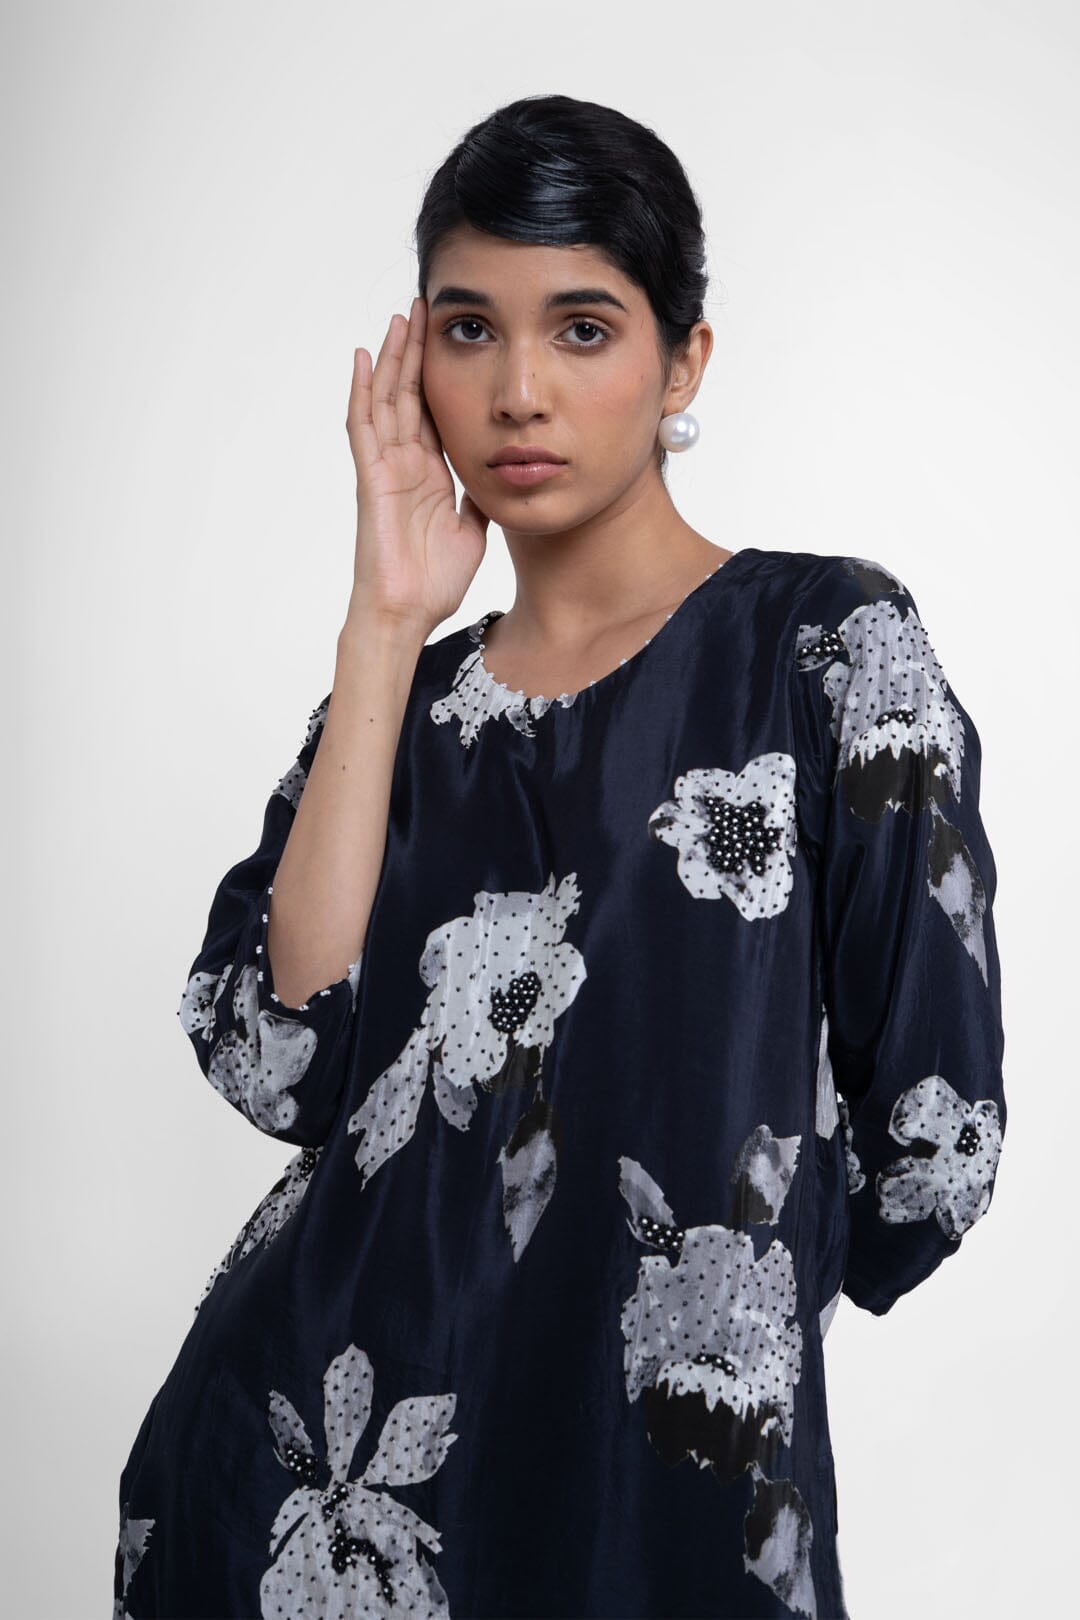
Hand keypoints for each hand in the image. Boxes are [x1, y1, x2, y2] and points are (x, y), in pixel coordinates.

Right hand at [346, 297, 489, 634]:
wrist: (408, 611)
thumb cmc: (433, 580)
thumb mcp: (472, 529)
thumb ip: (478, 498)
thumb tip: (496, 476)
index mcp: (429, 473)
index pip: (433, 411)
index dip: (438, 374)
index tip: (448, 337)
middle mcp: (405, 463)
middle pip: (408, 395)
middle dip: (415, 352)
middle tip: (423, 307)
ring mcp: (385, 468)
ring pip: (386, 400)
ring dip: (392, 359)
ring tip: (399, 317)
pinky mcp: (372, 478)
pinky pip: (364, 427)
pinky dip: (363, 391)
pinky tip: (364, 358)